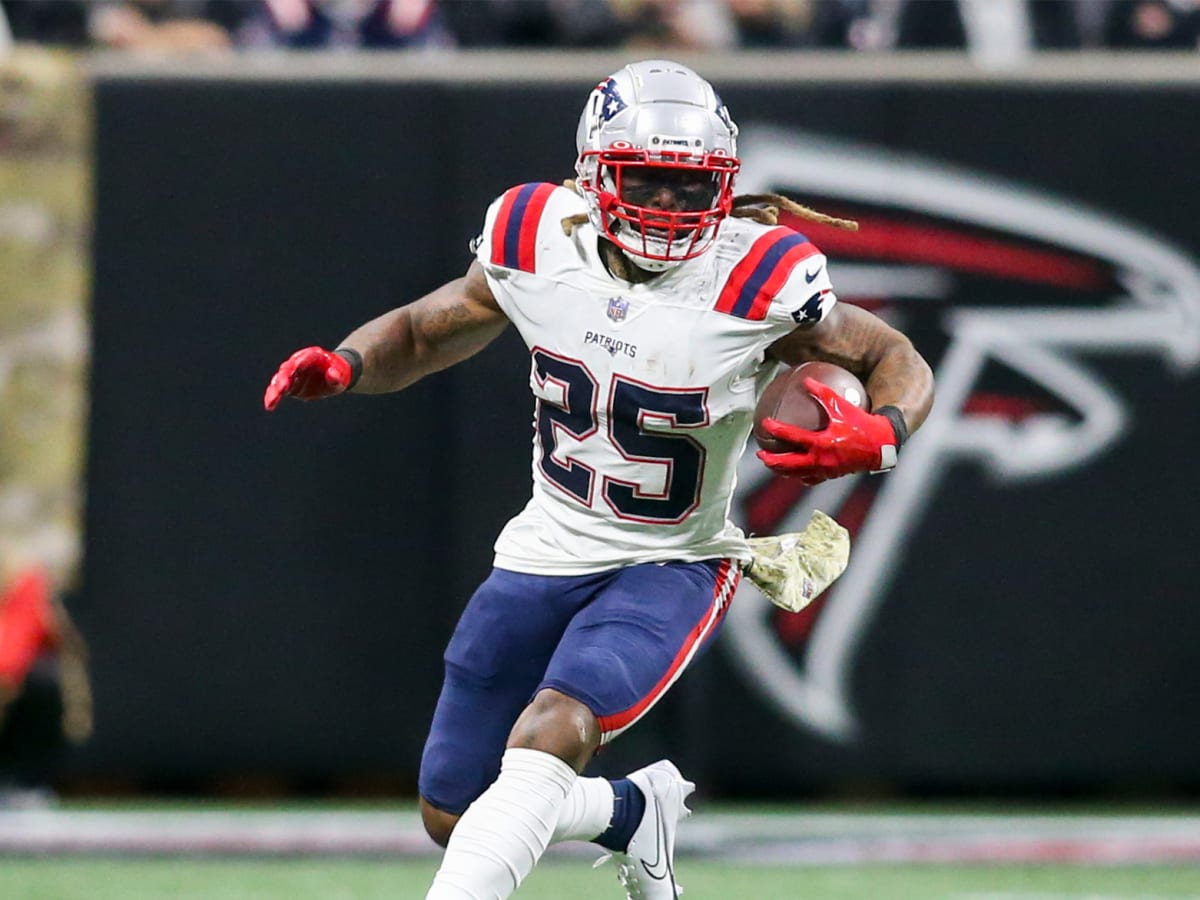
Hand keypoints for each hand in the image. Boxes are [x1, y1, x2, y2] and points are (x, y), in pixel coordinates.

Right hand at [263, 346, 352, 410]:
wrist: (333, 375)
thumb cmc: (338, 374)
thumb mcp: (341, 376)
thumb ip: (337, 376)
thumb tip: (333, 375)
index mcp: (313, 356)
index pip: (305, 358)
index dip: (300, 361)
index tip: (296, 367)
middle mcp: (298, 362)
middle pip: (288, 369)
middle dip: (284, 378)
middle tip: (282, 388)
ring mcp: (291, 373)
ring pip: (279, 379)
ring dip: (275, 390)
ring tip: (272, 401)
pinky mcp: (288, 384)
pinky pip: (277, 389)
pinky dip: (273, 396)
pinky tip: (269, 405)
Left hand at [756, 378, 900, 481]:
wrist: (881, 444)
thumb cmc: (862, 423)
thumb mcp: (842, 406)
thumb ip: (823, 393)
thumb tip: (806, 380)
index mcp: (822, 443)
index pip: (793, 438)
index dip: (777, 430)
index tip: (765, 424)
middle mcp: (821, 460)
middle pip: (789, 464)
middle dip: (772, 460)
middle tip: (760, 454)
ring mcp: (826, 470)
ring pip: (797, 474)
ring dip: (782, 470)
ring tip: (772, 464)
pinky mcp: (831, 475)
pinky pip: (811, 479)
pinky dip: (799, 475)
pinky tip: (794, 471)